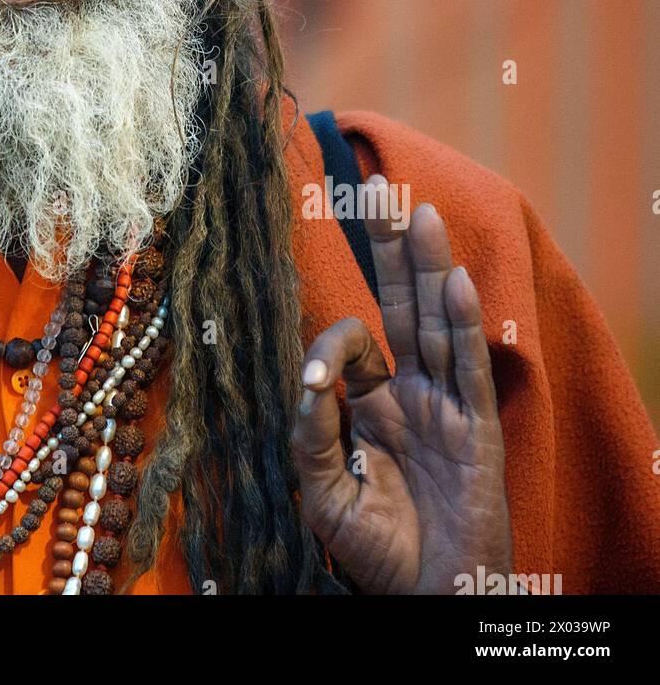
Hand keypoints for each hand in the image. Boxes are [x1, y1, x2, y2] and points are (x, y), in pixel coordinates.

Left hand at [291, 176, 512, 594]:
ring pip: (437, 321)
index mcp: (371, 401)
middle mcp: (410, 391)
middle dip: (389, 247)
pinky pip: (469, 369)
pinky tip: (454, 280)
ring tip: (415, 208)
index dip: (331, 345)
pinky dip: (462, 324)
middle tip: (375, 187)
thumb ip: (312, 431)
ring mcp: (446, 405)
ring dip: (427, 265)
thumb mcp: (323, 489)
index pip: (353, 342)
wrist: (426, 598)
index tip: (316, 378)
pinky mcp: (475, 429)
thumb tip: (309, 374)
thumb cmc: (376, 550)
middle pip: (401, 303)